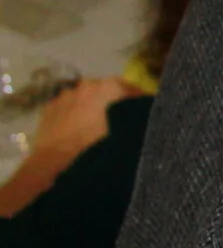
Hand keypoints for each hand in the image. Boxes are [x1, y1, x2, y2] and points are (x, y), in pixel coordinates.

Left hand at [0, 77, 142, 216]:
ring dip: (92, 106)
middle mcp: (87, 84)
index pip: (133, 90)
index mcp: (110, 87)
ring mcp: (65, 95)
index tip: (146, 115)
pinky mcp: (49, 108)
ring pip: (85, 97)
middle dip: (114, 102)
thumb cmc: (95, 147)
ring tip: (95, 126)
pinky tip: (75, 130)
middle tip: (120, 121)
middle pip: (107, 90)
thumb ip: (136, 123)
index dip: (141, 102)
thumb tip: (147, 120)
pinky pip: (67, 107)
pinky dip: (73, 114)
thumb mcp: (125, 136)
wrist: (54, 163)